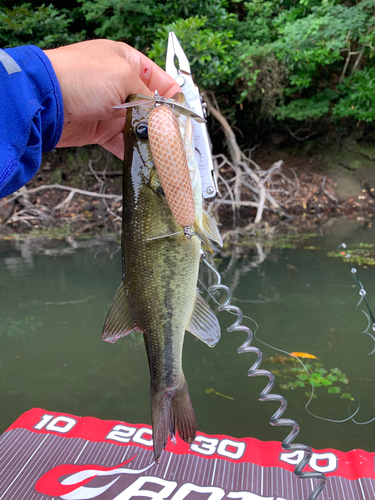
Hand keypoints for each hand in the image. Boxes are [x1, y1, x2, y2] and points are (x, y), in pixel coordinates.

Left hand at [44, 39, 180, 158]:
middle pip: (152, 109)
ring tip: (164, 153)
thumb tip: (165, 114)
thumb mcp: (124, 77)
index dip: (174, 99)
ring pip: (139, 128)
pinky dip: (135, 152)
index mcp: (129, 63)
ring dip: (150, 141)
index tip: (184, 117)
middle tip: (176, 139)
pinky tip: (146, 159)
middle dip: (164, 124)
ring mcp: (111, 109)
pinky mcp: (101, 130)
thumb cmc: (80, 77)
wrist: (46, 100)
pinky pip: (124, 143)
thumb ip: (149, 96)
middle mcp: (121, 86)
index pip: (161, 81)